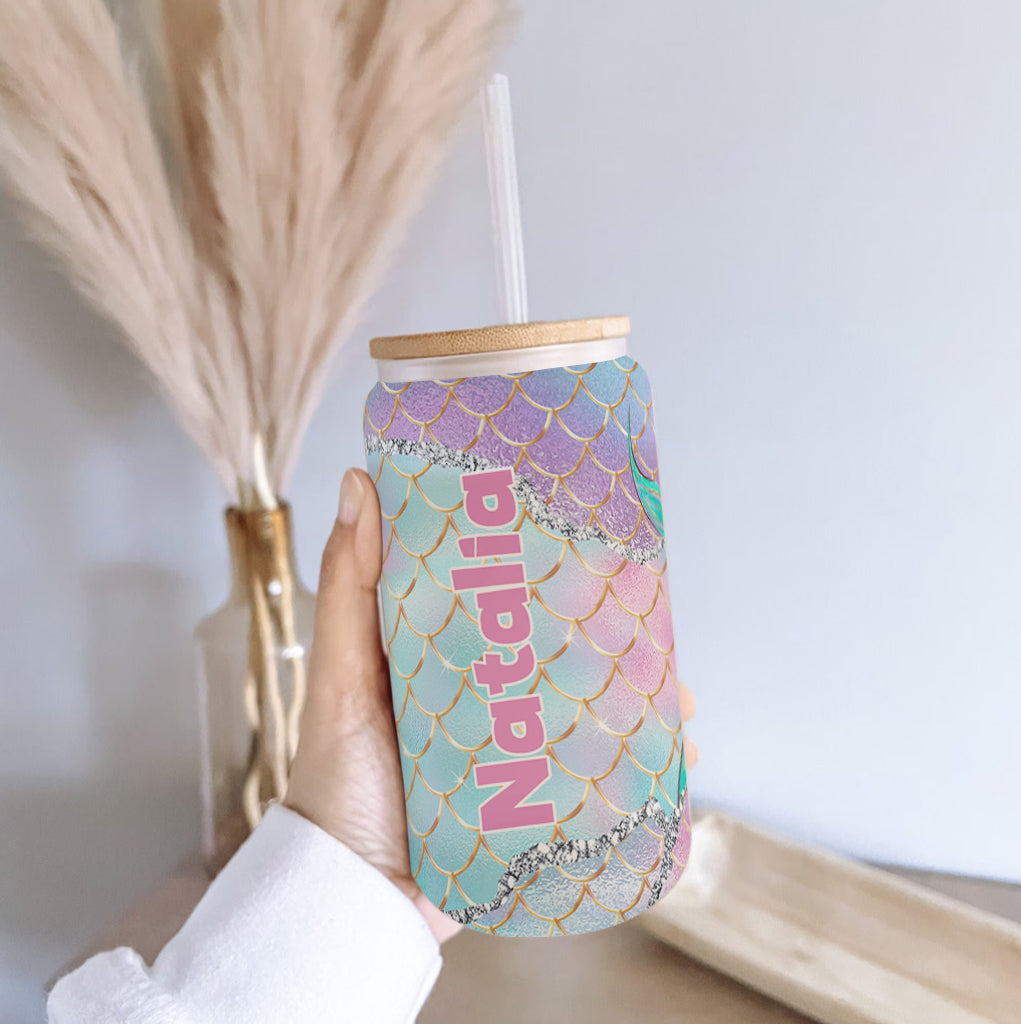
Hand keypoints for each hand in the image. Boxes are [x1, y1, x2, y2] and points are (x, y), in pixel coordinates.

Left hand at [286, 468, 698, 943]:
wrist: (353, 901)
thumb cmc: (336, 782)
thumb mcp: (340, 676)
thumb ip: (350, 588)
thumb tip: (357, 483)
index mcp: (445, 658)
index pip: (509, 602)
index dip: (551, 573)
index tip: (594, 545)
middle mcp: (487, 701)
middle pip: (562, 658)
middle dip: (615, 643)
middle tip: (656, 628)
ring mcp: (515, 756)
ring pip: (590, 716)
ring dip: (641, 706)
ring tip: (683, 701)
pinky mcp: (532, 807)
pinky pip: (595, 782)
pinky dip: (639, 771)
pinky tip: (676, 762)